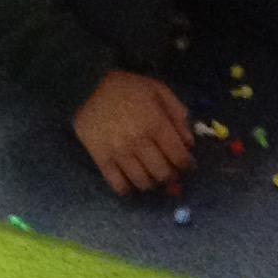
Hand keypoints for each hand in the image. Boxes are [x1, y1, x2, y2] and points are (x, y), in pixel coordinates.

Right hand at [71, 69, 192, 196]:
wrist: (88, 88)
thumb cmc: (128, 88)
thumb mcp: (159, 91)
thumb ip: (178, 114)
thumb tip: (188, 144)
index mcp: (156, 123)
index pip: (179, 157)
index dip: (187, 165)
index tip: (186, 165)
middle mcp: (139, 142)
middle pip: (162, 174)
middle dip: (171, 176)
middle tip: (169, 171)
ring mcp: (119, 153)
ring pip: (143, 183)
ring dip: (151, 183)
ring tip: (151, 175)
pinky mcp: (102, 160)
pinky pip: (118, 186)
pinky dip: (128, 189)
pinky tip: (131, 181)